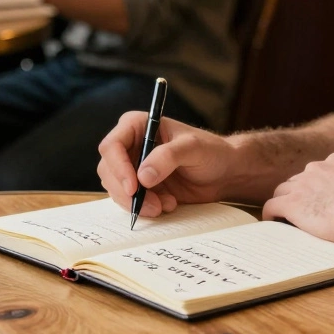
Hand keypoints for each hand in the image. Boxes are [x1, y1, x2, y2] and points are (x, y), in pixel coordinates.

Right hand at [96, 112, 239, 217]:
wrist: (224, 173)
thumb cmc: (211, 151)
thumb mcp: (193, 148)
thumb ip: (168, 157)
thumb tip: (143, 176)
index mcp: (137, 126)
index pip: (112, 146)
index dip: (118, 167)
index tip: (134, 187)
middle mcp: (130, 146)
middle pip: (109, 170)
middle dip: (127, 192)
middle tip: (153, 205)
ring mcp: (133, 168)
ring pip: (116, 189)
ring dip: (137, 203)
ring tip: (166, 205)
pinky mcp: (140, 187)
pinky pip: (129, 201)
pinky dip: (144, 208)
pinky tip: (168, 204)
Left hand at [261, 152, 333, 245]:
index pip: (317, 172)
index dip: (314, 186)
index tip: (317, 198)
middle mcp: (316, 168)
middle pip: (298, 180)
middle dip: (299, 194)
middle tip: (302, 210)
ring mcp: (302, 185)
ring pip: (282, 191)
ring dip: (283, 202)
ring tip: (284, 217)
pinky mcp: (292, 204)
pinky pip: (271, 206)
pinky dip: (270, 214)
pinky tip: (272, 221)